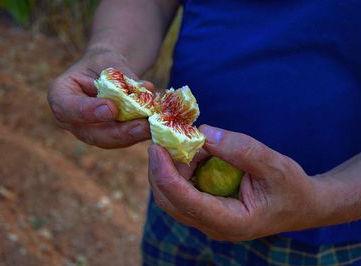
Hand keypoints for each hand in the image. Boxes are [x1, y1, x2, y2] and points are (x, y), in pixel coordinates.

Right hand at [48, 47, 153, 147]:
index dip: (88, 112)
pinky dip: (137, 135)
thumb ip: (122, 76)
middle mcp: (70, 119)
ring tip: (151, 128)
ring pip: (108, 140)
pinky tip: (153, 129)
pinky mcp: (106, 137)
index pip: (68, 108)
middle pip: (90, 133)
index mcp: (60, 95)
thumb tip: (146, 88)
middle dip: (119, 132)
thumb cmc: (101, 63)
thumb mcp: (108, 61)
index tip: (111, 109)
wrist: (104, 73)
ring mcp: (87, 132)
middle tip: (142, 126)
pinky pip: (121, 140)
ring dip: (132, 136)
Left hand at [148, 125, 323, 240]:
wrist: (302, 205)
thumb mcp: (274, 164)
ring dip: (170, 167)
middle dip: (160, 168)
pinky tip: (194, 151)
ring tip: (186, 141)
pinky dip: (181, 169)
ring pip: (172, 196)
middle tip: (163, 137)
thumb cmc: (291, 187)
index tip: (156, 147)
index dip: (165, 174)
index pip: (185, 202)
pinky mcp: (206, 209)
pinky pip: (182, 190)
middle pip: (169, 201)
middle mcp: (212, 226)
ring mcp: (207, 220)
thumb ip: (240, 150)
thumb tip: (204, 132)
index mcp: (229, 222)